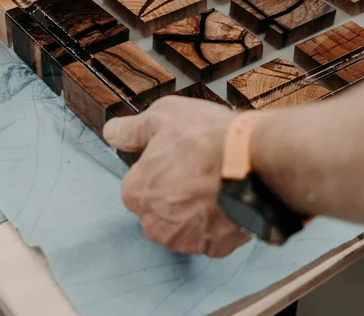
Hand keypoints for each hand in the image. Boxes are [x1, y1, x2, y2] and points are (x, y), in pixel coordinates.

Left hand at [103, 96, 249, 256]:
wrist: (251, 161)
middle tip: (198, 170)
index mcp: (136, 192)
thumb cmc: (207, 138)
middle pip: (160, 208)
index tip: (177, 157)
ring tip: (215, 184)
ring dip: (195, 210)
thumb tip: (112, 132)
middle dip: (175, 193)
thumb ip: (131, 129)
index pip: (139, 184)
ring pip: (184, 225)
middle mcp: (154, 222)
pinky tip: (227, 200)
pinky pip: (211, 236)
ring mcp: (184, 239)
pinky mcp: (213, 247)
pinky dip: (218, 222)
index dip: (159, 168)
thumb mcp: (162, 116)